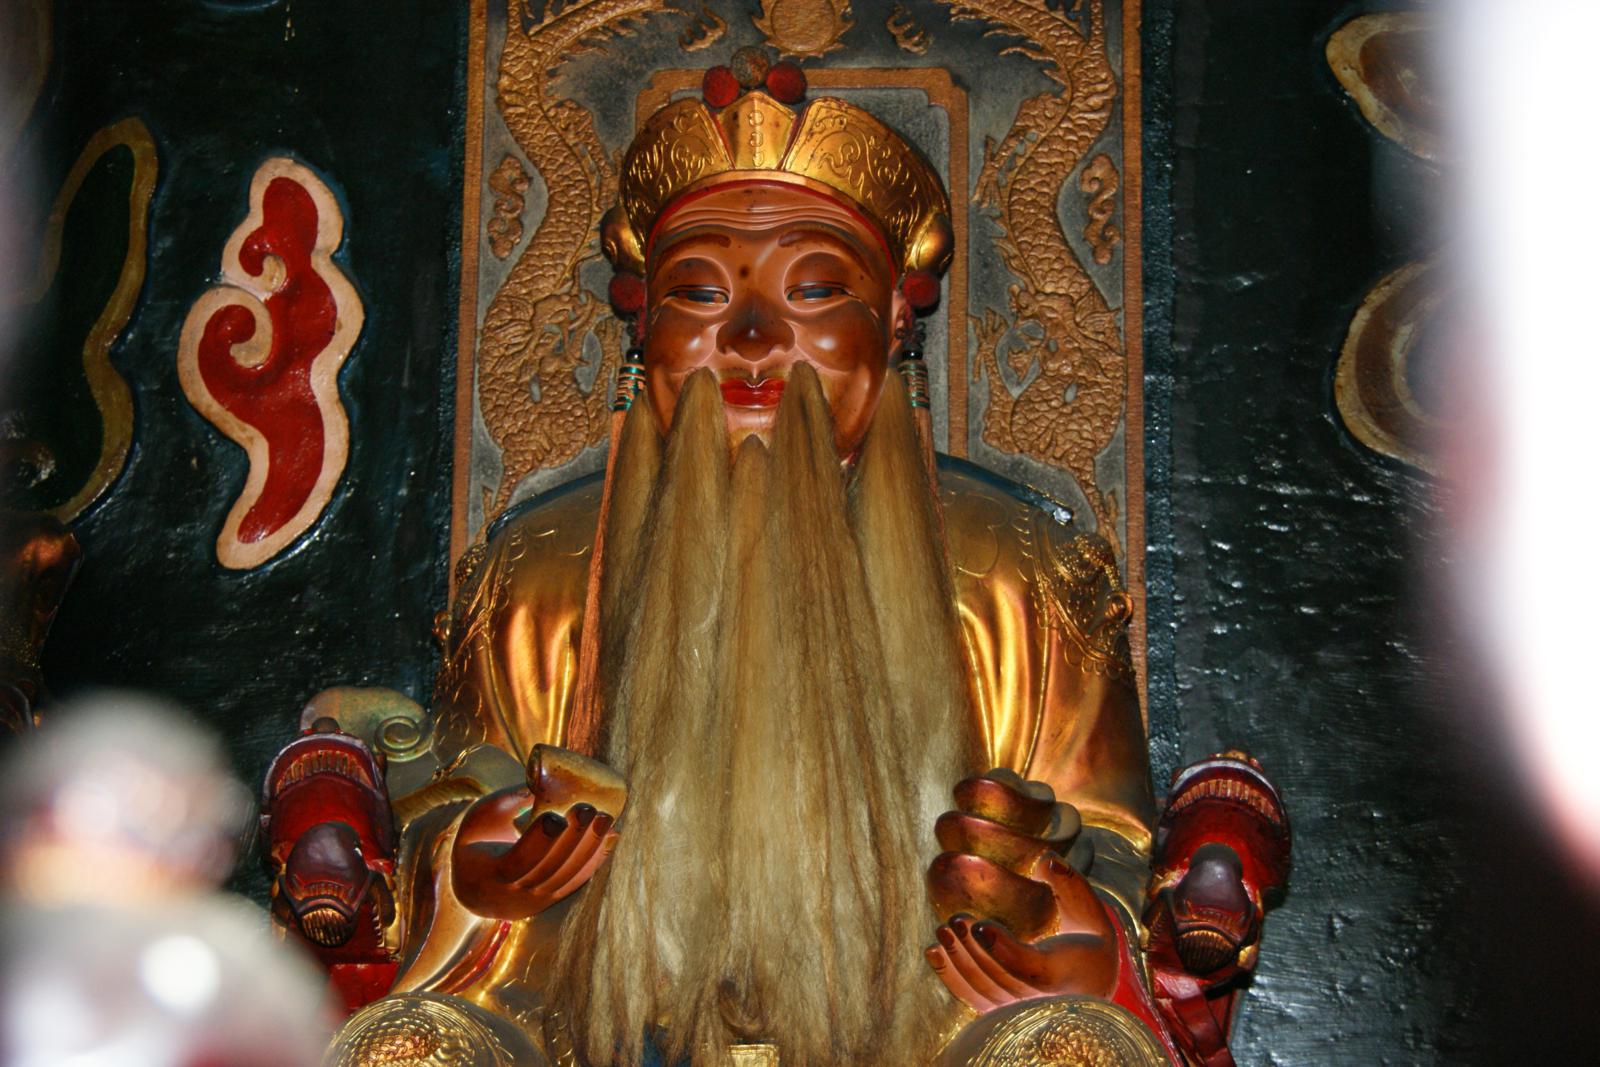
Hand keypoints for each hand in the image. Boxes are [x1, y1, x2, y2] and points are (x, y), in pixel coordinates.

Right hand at [452, 789, 617, 918]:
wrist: (474, 888)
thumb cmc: (478, 842)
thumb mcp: (482, 817)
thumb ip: (510, 800)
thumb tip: (544, 779)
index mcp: (490, 874)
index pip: (519, 860)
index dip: (539, 840)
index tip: (556, 816)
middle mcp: (515, 894)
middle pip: (550, 869)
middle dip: (573, 838)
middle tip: (588, 809)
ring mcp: (536, 901)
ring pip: (568, 877)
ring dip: (590, 848)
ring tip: (606, 819)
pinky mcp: (553, 899)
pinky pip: (578, 881)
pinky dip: (596, 859)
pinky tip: (611, 836)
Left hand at [926, 853, 1116, 1012]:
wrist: (1090, 979)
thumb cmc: (1087, 938)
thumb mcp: (1089, 910)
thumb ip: (1071, 885)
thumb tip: (1046, 860)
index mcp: (1067, 975)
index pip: (1031, 969)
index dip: (1004, 950)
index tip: (981, 925)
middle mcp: (1043, 1000)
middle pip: (1001, 979)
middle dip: (974, 950)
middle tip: (956, 920)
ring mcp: (1020, 1009)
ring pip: (983, 990)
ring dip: (959, 960)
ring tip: (944, 929)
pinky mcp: (1001, 1009)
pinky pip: (973, 997)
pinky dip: (951, 976)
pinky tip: (934, 951)